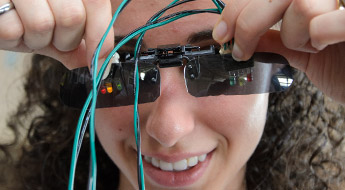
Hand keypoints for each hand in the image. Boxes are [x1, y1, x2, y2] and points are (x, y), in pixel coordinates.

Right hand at [0, 0, 113, 68]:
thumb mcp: (58, 24)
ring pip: (42, 24)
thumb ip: (79, 41)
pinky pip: (12, 29)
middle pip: (72, 16)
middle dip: (66, 40)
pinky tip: (12, 26)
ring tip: (30, 31)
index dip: (101, 37)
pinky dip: (14, 38)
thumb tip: (101, 62)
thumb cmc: (27, 13)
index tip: (99, 63)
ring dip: (39, 40)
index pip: (96, 2)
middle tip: (55, 38)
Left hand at [213, 0, 344, 103]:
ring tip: (311, 46)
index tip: (222, 33)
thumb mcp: (304, 51)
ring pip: (299, 4)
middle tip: (240, 49)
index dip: (237, 7)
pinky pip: (323, 22)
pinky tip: (325, 44)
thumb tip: (240, 35)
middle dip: (248, 23)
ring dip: (295, 34)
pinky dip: (317, 36)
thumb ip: (275, 38)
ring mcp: (342, 4)